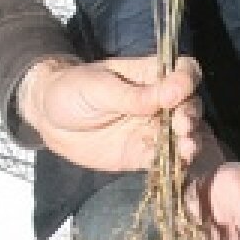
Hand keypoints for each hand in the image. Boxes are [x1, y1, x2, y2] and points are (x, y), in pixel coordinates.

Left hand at [16, 54, 203, 172]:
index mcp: (150, 76)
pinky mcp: (142, 155)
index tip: (180, 92)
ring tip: (186, 150)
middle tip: (182, 126)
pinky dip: (171, 164)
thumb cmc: (72, 91)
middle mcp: (159, 103)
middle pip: (190, 106)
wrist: (48, 120)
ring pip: (182, 135)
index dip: (188, 80)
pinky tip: (174, 168)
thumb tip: (177, 89)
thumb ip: (137, 94)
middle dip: (191, 116)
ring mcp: (152, 130)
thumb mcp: (100, 88)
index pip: (184, 72)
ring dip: (188, 142)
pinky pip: (163, 160)